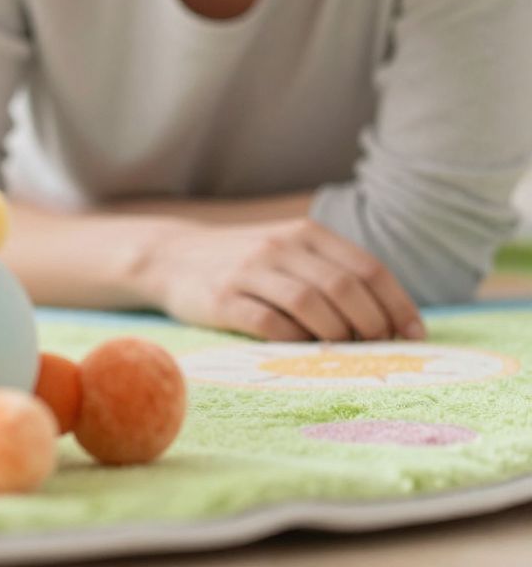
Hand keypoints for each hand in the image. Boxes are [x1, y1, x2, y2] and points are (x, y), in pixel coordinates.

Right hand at [143, 218, 423, 341]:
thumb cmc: (246, 262)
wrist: (172, 257)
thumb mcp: (289, 251)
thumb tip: (391, 321)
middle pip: (343, 288)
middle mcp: (279, 246)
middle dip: (371, 325)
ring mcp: (249, 271)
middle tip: (377, 348)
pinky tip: (302, 350)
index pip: (367, 268)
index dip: (397, 304)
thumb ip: (332, 272)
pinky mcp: (222, 299)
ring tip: (342, 351)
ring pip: (310, 305)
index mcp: (305, 233)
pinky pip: (269, 324)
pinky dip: (294, 341)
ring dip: (336, 335)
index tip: (413, 335)